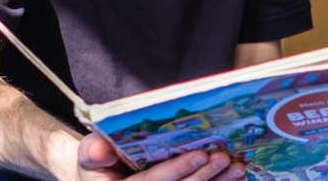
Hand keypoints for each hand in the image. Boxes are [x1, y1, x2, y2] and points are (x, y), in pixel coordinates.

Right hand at [77, 132, 244, 179]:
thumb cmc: (101, 164)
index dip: (177, 170)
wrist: (106, 179)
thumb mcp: (90, 155)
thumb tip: (99, 149)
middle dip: (203, 177)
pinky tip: (236, 179)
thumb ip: (93, 152)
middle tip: (225, 158)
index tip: (200, 154)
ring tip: (238, 167)